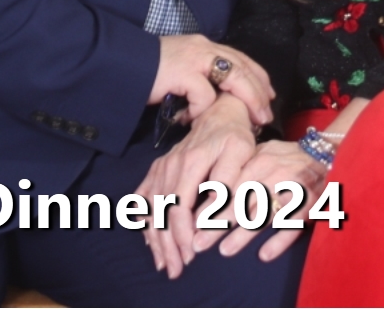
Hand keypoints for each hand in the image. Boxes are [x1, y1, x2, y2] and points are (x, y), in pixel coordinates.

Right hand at [136, 94, 257, 278]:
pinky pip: (143, 197)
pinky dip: (143, 220)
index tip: (191, 253)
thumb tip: (213, 210)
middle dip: (167, 244)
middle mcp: (171, 165)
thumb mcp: (240, 152)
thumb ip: (227, 179)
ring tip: (163, 263)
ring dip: (155, 238)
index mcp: (190, 161)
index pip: (179, 203)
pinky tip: (148, 239)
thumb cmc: (234, 136)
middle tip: (176, 269)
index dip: (182, 232)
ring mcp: (161, 167)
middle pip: (161, 211)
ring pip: (151, 208)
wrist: (220, 113)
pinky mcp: (158, 170)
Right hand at [149, 35, 272, 127]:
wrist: (121, 63)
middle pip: (243, 68)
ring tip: (250, 120)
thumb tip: (217, 99)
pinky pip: (204, 96)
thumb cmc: (147, 71)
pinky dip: (201, 111)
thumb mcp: (180, 68)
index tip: (269, 96)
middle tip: (266, 115)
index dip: (258, 77)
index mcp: (205, 46)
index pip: (241, 59)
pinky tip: (188, 119)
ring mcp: (195, 58)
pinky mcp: (184, 72)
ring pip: (235, 78)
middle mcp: (204, 48)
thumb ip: (199, 77)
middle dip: (259, 93)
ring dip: (246, 101)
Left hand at [204, 140, 328, 263]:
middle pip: (243, 201)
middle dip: (219, 223)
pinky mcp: (312, 205)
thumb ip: (241, 170)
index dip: (212, 205)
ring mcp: (295, 189)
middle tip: (200, 242)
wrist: (329, 156)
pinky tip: (264, 255)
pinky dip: (279, 240)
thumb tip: (209, 192)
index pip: (231, 184)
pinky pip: (294, 224)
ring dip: (243, 234)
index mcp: (261, 159)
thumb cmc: (288, 159)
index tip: (193, 221)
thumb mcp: (264, 155)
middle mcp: (276, 172)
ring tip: (225, 250)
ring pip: (265, 214)